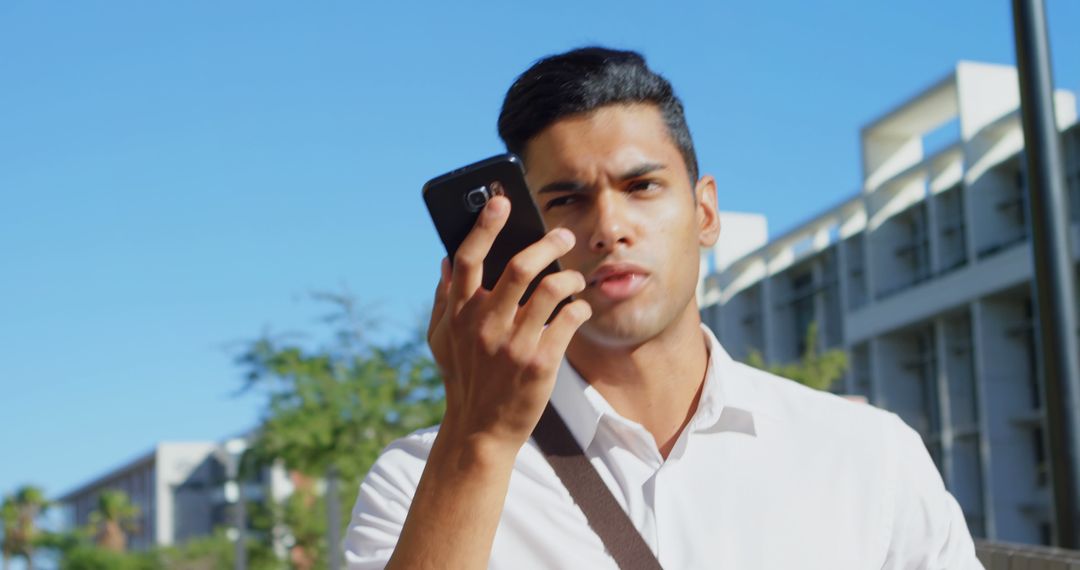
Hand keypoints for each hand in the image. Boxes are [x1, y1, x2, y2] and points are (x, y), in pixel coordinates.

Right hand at [427, 195, 591, 454]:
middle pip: (520, 267)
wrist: (481, 431)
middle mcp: (484, 325)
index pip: (468, 259)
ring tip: (576, 279)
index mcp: (459, 314)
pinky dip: (579, 308)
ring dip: (569, 278)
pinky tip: (580, 309)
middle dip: (548, 244)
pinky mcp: (540, 365)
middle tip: (563, 237)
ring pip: (551, 290)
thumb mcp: (441, 341)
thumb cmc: (464, 379)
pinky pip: (568, 321)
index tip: (501, 202)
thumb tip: (445, 261)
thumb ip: (444, 300)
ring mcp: (513, 346)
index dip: (484, 226)